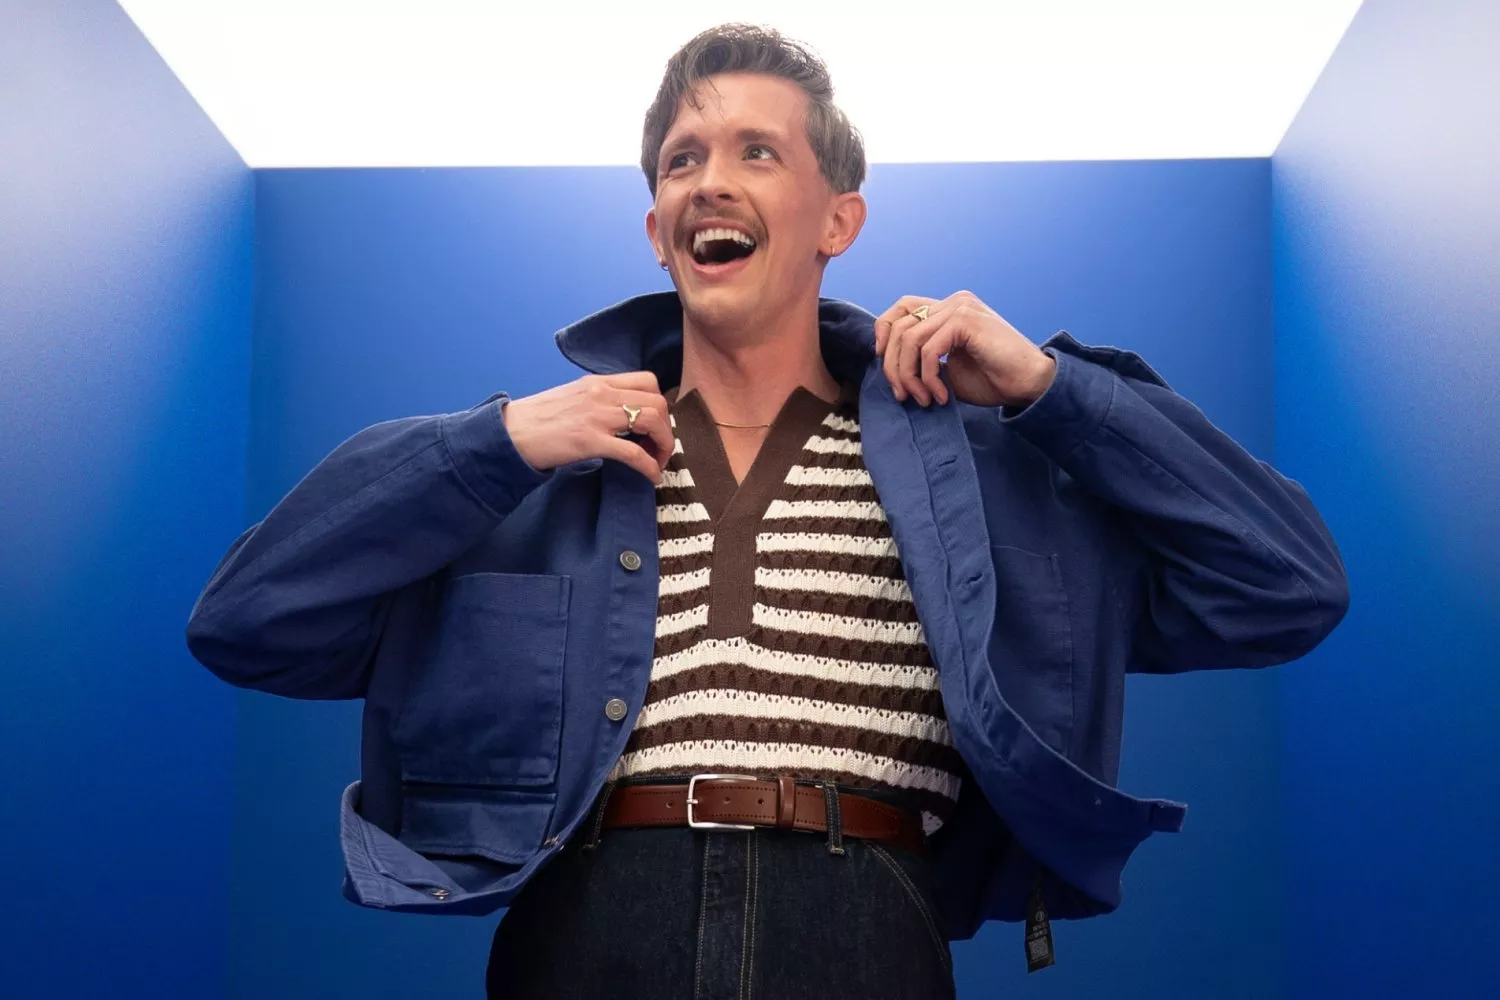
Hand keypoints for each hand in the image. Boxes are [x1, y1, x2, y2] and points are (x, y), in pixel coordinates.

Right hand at [502, 372, 674, 483]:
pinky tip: (651, 477)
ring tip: (658, 462)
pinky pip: (634, 453)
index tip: (655, 426)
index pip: (648, 381)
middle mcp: (602, 393)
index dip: (660, 404)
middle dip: (666, 428)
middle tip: (660, 449)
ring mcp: (597, 416)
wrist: (509, 433)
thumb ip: (599, 402)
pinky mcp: (590, 441)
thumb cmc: (537, 420)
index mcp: (598, 382)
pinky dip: (650, 466)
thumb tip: (621, 418)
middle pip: (657, 402)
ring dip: (664, 445)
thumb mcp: (573, 399)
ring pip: (652, 421)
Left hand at [874, 291, 1055, 407]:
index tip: (882, 360)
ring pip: (909, 339)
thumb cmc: (993, 379)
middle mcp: (954, 302)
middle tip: (903, 395)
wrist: (1029, 384)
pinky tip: (941, 395)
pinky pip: (928, 350)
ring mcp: (960, 308)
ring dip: (909, 375)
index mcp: (949, 309)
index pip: (902, 308)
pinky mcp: (966, 321)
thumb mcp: (947, 368)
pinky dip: (928, 377)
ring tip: (923, 399)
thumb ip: (922, 359)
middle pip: (899, 325)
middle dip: (893, 365)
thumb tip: (890, 366)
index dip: (884, 331)